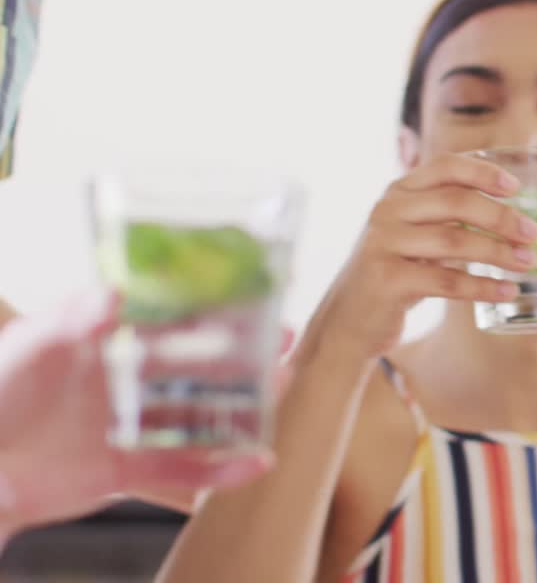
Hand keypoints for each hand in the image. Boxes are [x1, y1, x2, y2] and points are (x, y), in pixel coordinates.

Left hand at [0, 292, 293, 539]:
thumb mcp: (29, 349)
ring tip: (282, 387)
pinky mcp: (130, 472)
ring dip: (245, 403)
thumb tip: (115, 290)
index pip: (170, 316)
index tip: (252, 288)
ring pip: (201, 415)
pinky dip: (224, 469)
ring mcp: (132, 428)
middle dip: (244, 352)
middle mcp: (126, 383)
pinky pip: (185, 472)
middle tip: (283, 338)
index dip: (212, 303)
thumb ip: (71, 319)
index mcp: (107, 344)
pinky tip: (256, 461)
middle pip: (197, 364)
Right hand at [304, 153, 536, 357]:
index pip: (445, 166)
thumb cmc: (396, 272)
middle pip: (455, 202)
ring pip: (453, 241)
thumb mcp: (417, 235)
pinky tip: (507, 291)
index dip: (483, 172)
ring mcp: (384, 243)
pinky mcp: (386, 279)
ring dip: (498, 252)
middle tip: (533, 234)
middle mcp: (388, 210)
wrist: (350, 319)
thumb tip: (517, 220)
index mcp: (399, 191)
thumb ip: (450, 220)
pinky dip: (482, 286)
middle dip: (501, 217)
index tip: (516, 187)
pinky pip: (446, 280)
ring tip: (528, 263)